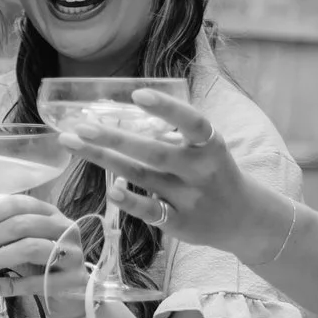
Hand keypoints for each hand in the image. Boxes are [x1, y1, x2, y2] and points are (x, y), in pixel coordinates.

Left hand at [0, 192, 91, 317]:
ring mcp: (72, 255)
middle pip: (23, 224)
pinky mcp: (72, 281)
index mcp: (53, 214)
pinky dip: (9, 285)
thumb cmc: (46, 261)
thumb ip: (10, 228)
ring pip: (30, 248)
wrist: (74, 292)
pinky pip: (35, 283)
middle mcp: (66, 230)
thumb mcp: (31, 238)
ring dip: (0, 256)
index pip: (22, 204)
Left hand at [88, 87, 248, 241]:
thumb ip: (175, 135)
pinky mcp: (180, 222)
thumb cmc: (214, 173)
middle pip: (154, 152)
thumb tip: (124, 116)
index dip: (166, 108)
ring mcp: (190, 198)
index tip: (137, 94)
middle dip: (116, 138)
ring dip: (106, 160)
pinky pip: (151, 211)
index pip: (191, 123)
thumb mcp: (208, 149)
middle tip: (82, 125)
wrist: (243, 218)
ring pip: (143, 177)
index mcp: (210, 146)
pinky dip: (130, 201)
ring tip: (75, 143)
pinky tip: (111, 191)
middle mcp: (200, 171)